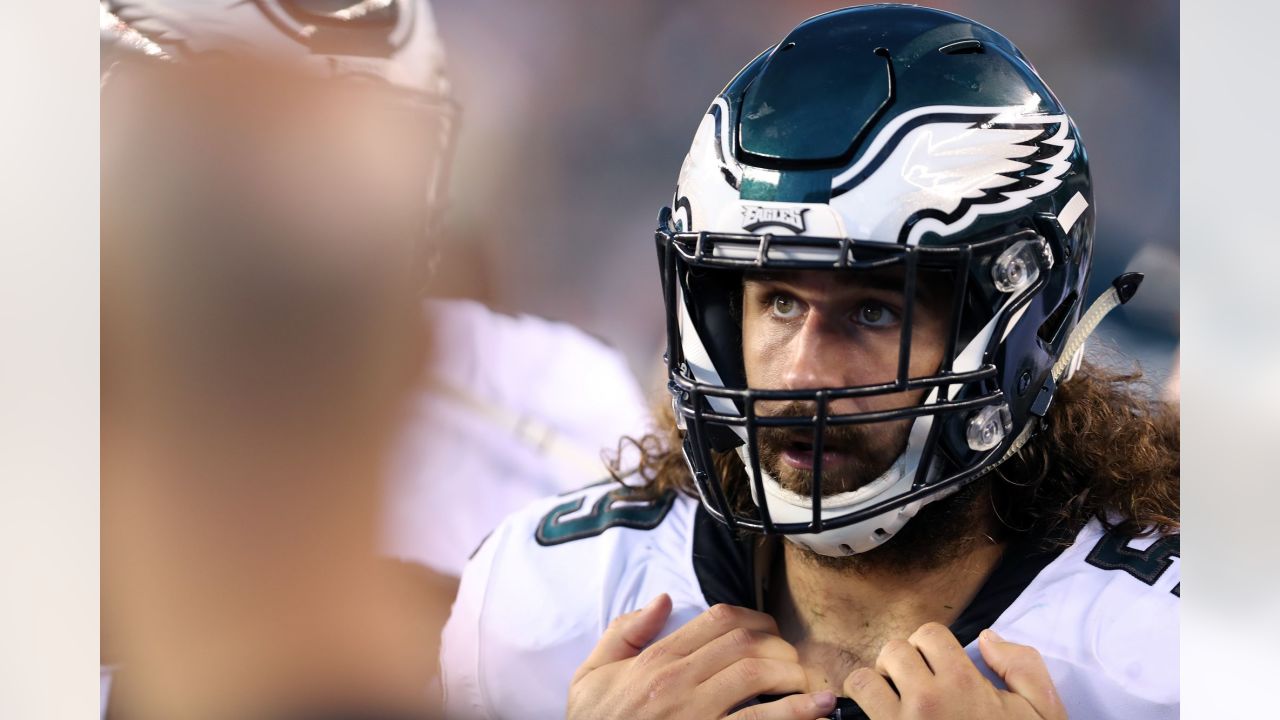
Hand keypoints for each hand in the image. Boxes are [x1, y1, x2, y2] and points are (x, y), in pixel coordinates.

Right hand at [567, 595, 836, 719]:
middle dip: (780, 645)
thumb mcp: (590, 675)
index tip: (770, 631)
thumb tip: (661, 600)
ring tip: (812, 685)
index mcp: (655, 660)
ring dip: (793, 674)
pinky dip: (794, 714)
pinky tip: (819, 711)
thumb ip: (624, 633)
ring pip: (757, 674)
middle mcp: (677, 681)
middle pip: (745, 643)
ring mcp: (694, 714)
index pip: (717, 620)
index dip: (754, 619)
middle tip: (795, 659)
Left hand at [841, 625, 1065, 719]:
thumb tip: (988, 637)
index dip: (934, 647)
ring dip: (875, 686)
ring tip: (892, 700)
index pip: (929, 634)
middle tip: (915, 684)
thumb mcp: (1041, 712)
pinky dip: (863, 713)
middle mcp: (926, 701)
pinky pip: (855, 716)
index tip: (939, 666)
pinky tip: (881, 719)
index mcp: (963, 685)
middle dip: (903, 663)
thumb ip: (1022, 666)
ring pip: (863, 680)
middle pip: (893, 651)